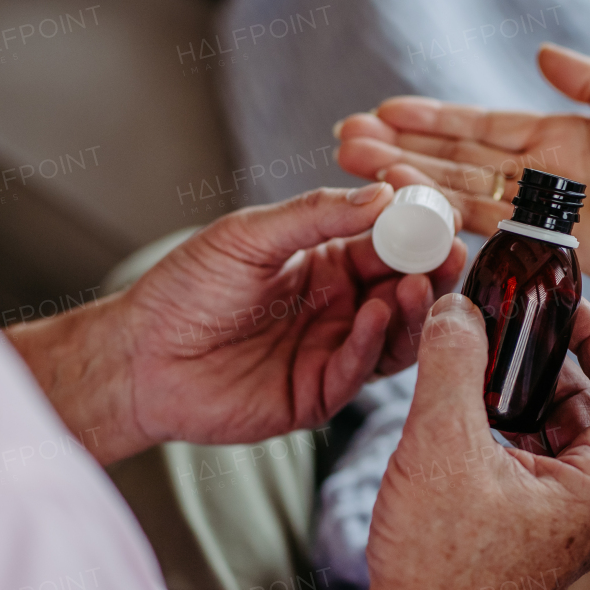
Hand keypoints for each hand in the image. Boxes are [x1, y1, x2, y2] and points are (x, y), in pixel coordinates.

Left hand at [8, 184, 466, 462]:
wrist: (140, 355)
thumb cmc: (185, 289)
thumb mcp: (248, 236)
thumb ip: (314, 216)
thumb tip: (381, 195)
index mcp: (330, 260)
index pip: (389, 239)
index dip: (415, 223)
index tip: (437, 206)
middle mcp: (342, 306)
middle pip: (405, 287)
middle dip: (431, 268)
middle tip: (448, 251)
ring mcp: (334, 351)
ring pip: (394, 333)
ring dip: (413, 309)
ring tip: (419, 283)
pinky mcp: (320, 394)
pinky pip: (358, 370)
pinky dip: (372, 342)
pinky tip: (376, 315)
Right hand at [336, 43, 589, 310]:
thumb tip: (541, 52)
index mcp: (553, 137)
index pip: (480, 124)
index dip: (432, 117)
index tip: (385, 110)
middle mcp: (532, 174)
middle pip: (453, 156)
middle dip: (400, 147)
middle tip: (347, 139)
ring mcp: (531, 209)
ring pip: (454, 187)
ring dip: (406, 176)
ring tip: (356, 162)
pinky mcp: (537, 242)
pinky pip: (480, 222)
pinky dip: (439, 210)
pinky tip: (403, 198)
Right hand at [341, 294, 589, 589]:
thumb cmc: (440, 566)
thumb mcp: (441, 444)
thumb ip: (450, 364)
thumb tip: (456, 308)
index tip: (557, 304)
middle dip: (544, 357)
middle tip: (502, 322)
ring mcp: (560, 514)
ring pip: (553, 427)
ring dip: (516, 389)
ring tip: (471, 359)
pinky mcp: (525, 523)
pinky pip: (527, 454)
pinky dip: (499, 422)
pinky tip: (457, 406)